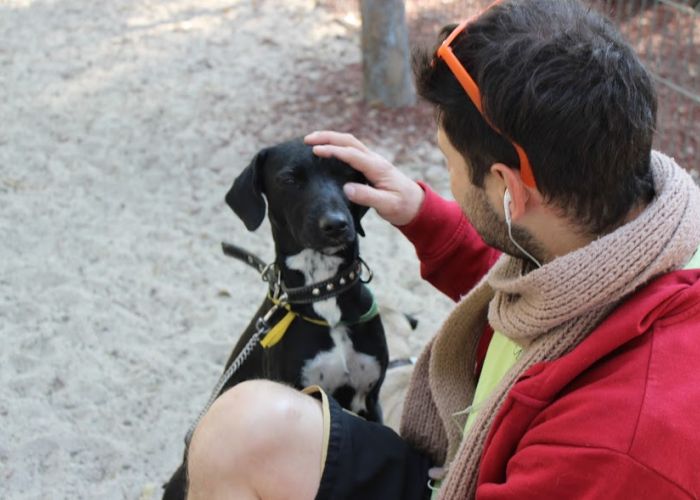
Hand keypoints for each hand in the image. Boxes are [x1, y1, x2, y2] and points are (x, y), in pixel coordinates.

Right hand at [304, 131, 424, 225]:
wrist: (416, 205)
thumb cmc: (402, 206)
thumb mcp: (387, 205)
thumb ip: (367, 197)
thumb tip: (346, 189)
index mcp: (377, 167)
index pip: (352, 154)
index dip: (333, 150)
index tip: (316, 151)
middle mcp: (374, 160)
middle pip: (349, 141)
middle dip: (328, 137)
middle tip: (307, 140)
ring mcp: (372, 161)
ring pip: (349, 142)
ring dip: (331, 138)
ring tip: (312, 140)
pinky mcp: (369, 165)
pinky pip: (351, 150)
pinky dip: (336, 146)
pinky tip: (326, 149)